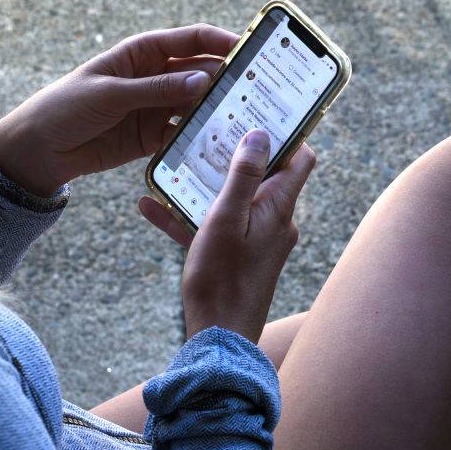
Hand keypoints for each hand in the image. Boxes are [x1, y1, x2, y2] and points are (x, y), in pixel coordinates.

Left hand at [0, 24, 237, 195]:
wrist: (40, 148)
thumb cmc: (68, 106)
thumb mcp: (112, 93)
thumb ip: (158, 89)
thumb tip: (204, 80)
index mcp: (144, 53)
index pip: (192, 40)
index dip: (222, 42)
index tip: (249, 51)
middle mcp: (156, 77)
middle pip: (201, 72)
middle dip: (228, 79)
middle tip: (258, 91)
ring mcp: (157, 107)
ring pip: (197, 105)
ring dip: (217, 111)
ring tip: (245, 121)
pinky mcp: (153, 136)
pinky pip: (184, 134)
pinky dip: (200, 138)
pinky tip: (219, 145)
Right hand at [140, 130, 315, 342]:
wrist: (218, 338)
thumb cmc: (222, 279)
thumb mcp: (226, 219)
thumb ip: (244, 176)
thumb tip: (262, 134)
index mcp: (279, 208)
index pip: (301, 159)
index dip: (288, 133)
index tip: (263, 111)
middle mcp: (276, 222)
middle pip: (264, 175)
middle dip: (236, 152)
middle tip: (208, 128)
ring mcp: (258, 241)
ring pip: (234, 201)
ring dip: (204, 184)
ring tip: (173, 163)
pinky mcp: (239, 257)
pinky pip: (215, 228)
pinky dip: (189, 217)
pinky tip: (150, 207)